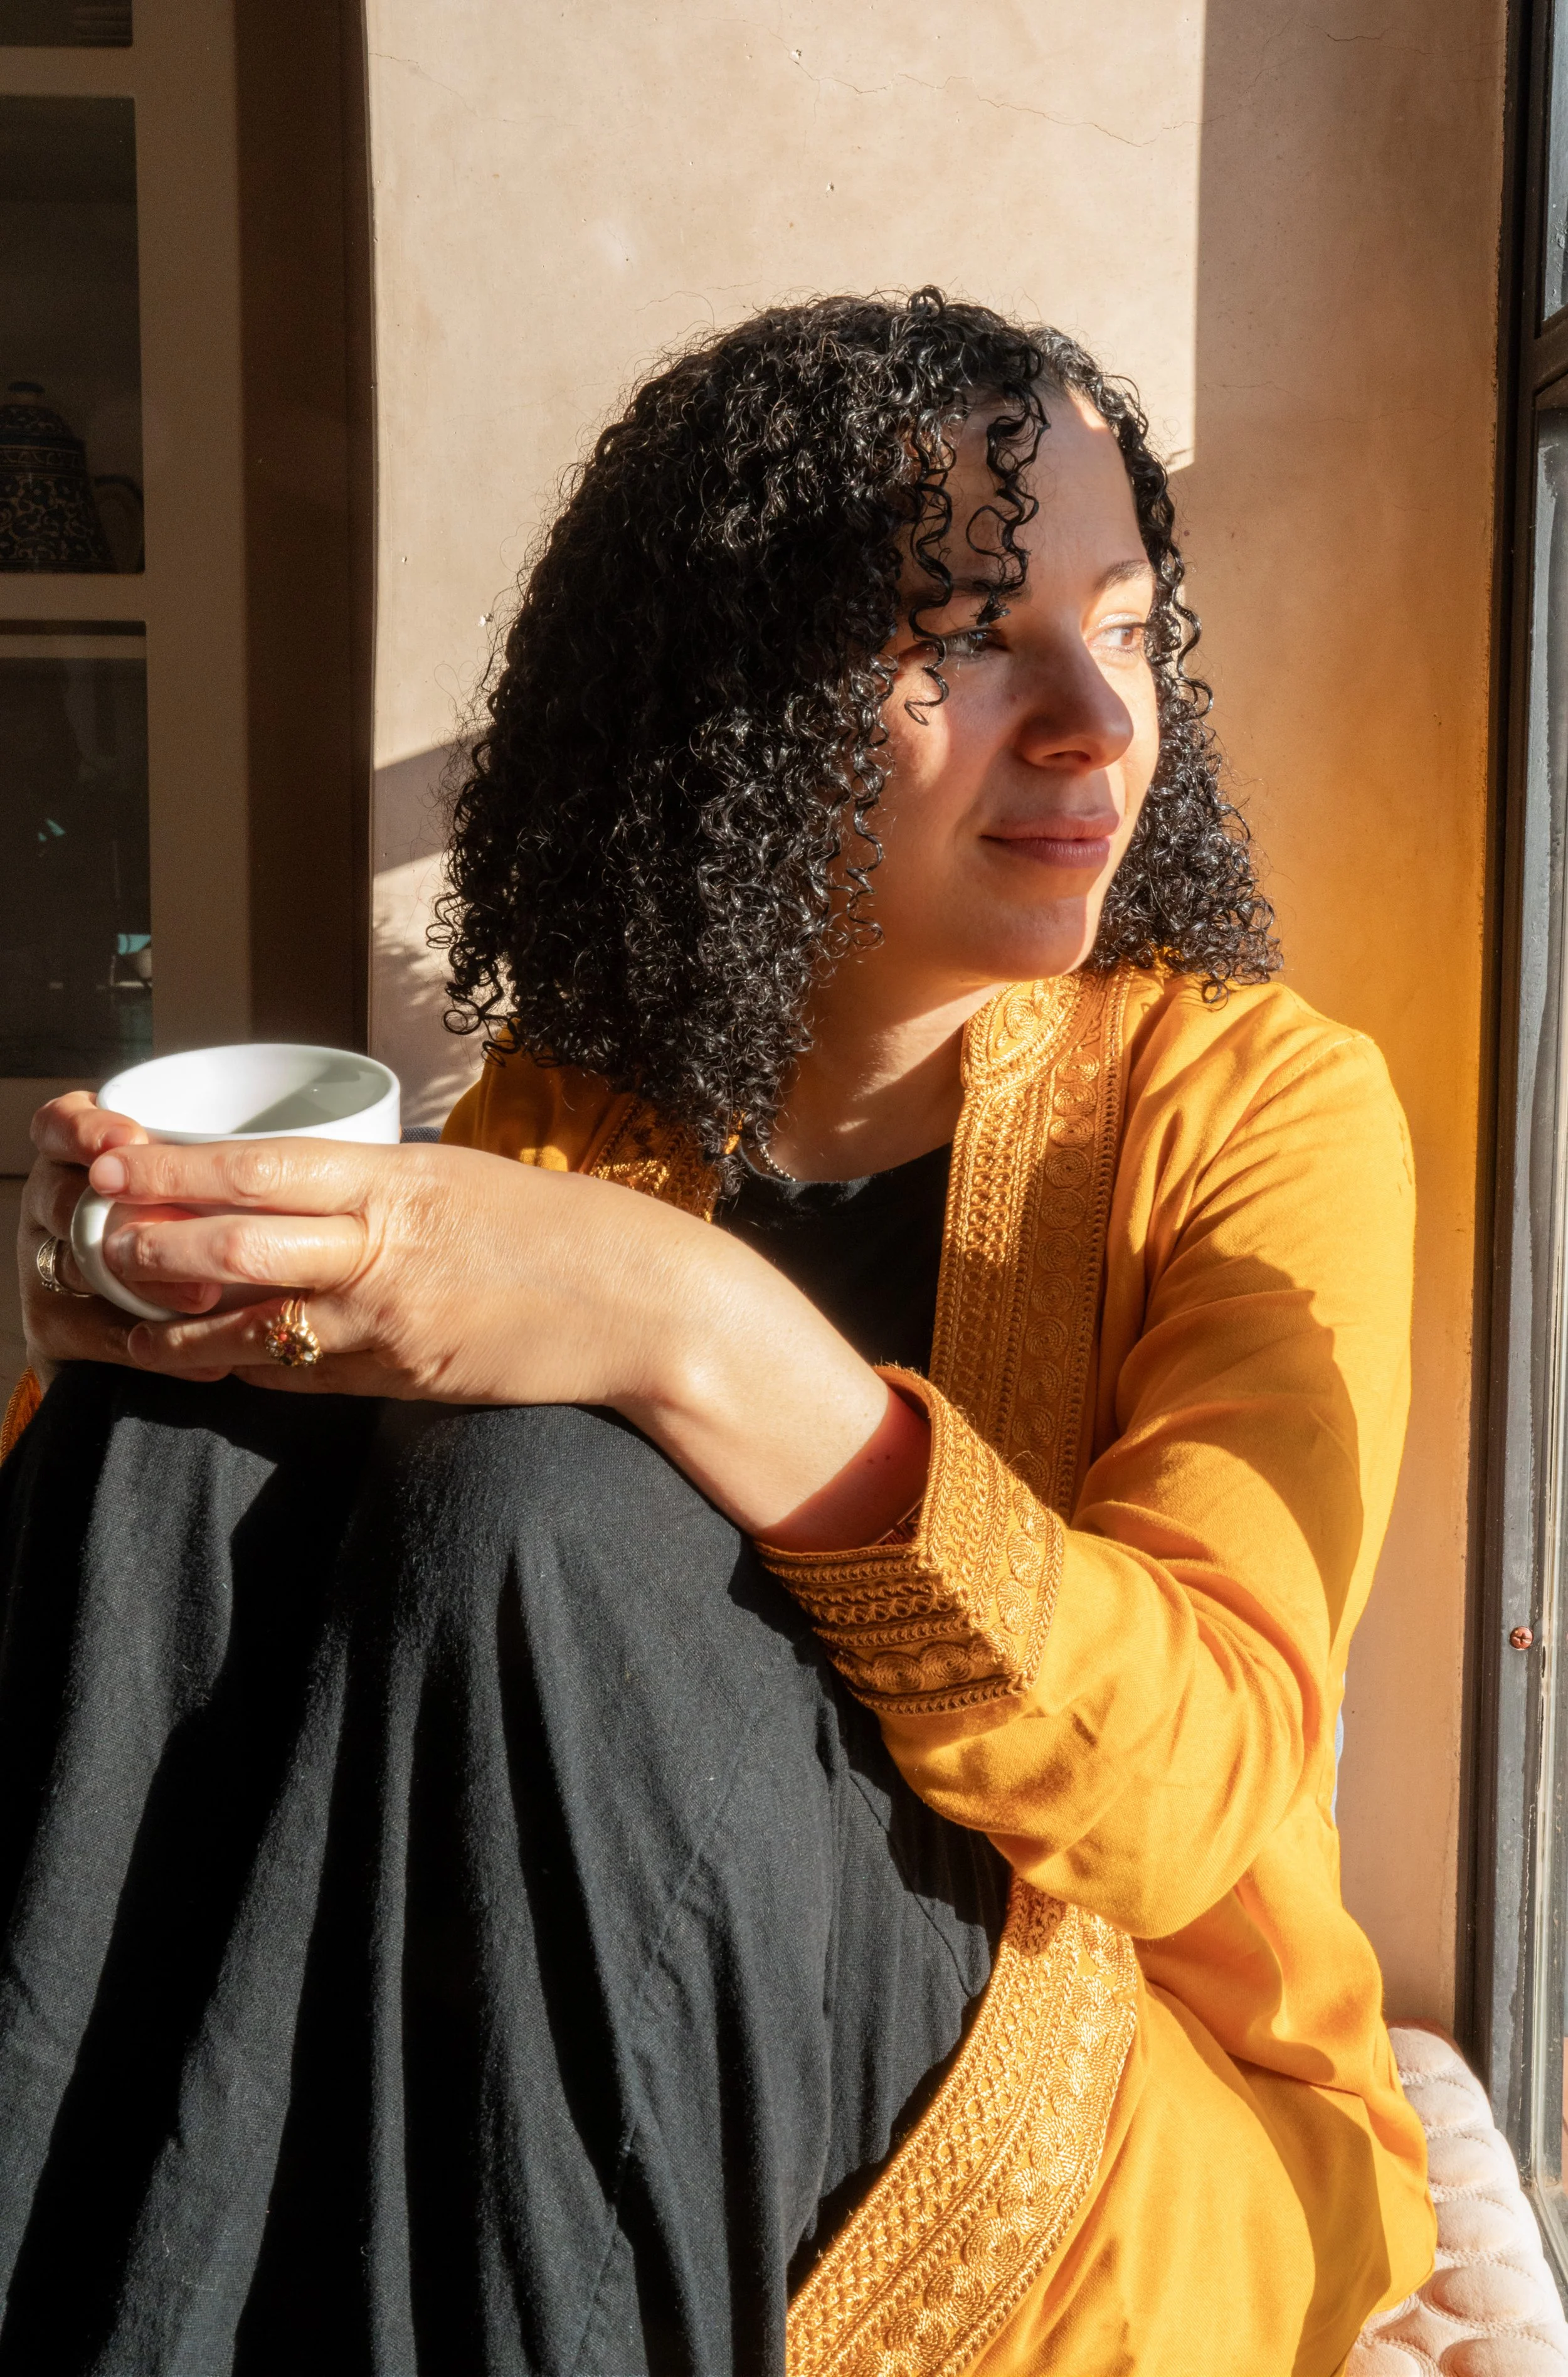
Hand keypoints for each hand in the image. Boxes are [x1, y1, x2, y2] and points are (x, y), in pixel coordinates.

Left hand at [21, 1114, 929, 1545]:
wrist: (649, 1307)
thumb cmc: (562, 1233)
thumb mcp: (466, 1182)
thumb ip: (381, 1189)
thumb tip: (299, 1193)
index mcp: (399, 1181)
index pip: (261, 1167)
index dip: (175, 1166)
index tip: (115, 1155)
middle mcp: (384, 1248)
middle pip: (237, 1241)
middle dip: (151, 1240)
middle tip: (93, 1231)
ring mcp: (390, 1322)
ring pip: (251, 1321)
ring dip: (175, 1319)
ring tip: (117, 1309)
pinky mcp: (402, 1380)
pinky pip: (299, 1374)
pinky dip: (243, 1363)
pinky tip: (205, 1355)